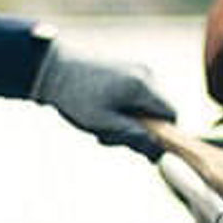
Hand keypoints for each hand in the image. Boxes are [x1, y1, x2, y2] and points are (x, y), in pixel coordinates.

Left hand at [30, 43, 178, 158]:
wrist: (51, 68)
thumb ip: (134, 137)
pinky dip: (124, 110)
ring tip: (102, 125)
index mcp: (142, 86)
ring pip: (147, 106)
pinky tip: (102, 113)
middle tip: (111, 136)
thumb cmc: (75, 97)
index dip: (163, 135)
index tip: (142, 146)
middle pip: (159, 112)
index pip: (171, 115)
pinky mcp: (128, 70)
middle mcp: (145, 74)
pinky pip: (137, 97)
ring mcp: (137, 69)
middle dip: (141, 129)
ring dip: (130, 121)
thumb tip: (159, 153)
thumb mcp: (103, 123)